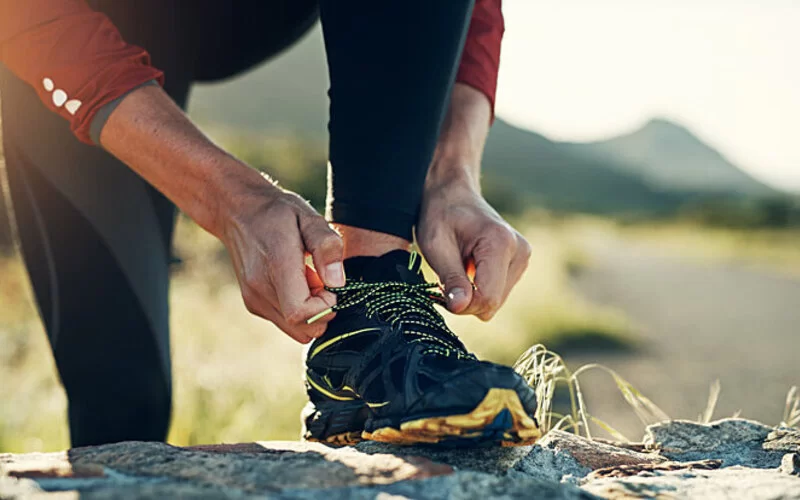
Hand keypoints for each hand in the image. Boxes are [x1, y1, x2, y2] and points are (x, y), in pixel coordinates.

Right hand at [219, 172, 345, 342]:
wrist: (237, 212)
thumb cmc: (277, 212)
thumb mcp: (308, 217)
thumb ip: (326, 247)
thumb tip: (337, 283)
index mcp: (276, 266)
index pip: (301, 313)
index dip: (325, 307)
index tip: (330, 285)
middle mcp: (260, 290)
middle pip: (302, 329)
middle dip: (322, 311)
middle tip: (320, 280)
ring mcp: (254, 300)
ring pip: (296, 330)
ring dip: (310, 311)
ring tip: (307, 279)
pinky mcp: (254, 304)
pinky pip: (286, 322)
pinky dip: (298, 309)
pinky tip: (295, 282)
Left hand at [417, 171, 530, 320]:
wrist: (453, 193)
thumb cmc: (440, 214)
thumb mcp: (435, 245)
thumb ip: (451, 278)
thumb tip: (460, 307)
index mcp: (501, 243)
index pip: (488, 298)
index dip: (462, 304)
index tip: (440, 291)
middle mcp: (520, 251)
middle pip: (492, 303)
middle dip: (466, 299)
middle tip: (446, 277)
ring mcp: (523, 258)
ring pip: (495, 302)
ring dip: (471, 294)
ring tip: (457, 267)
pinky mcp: (519, 264)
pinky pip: (497, 293)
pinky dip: (478, 288)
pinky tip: (468, 268)